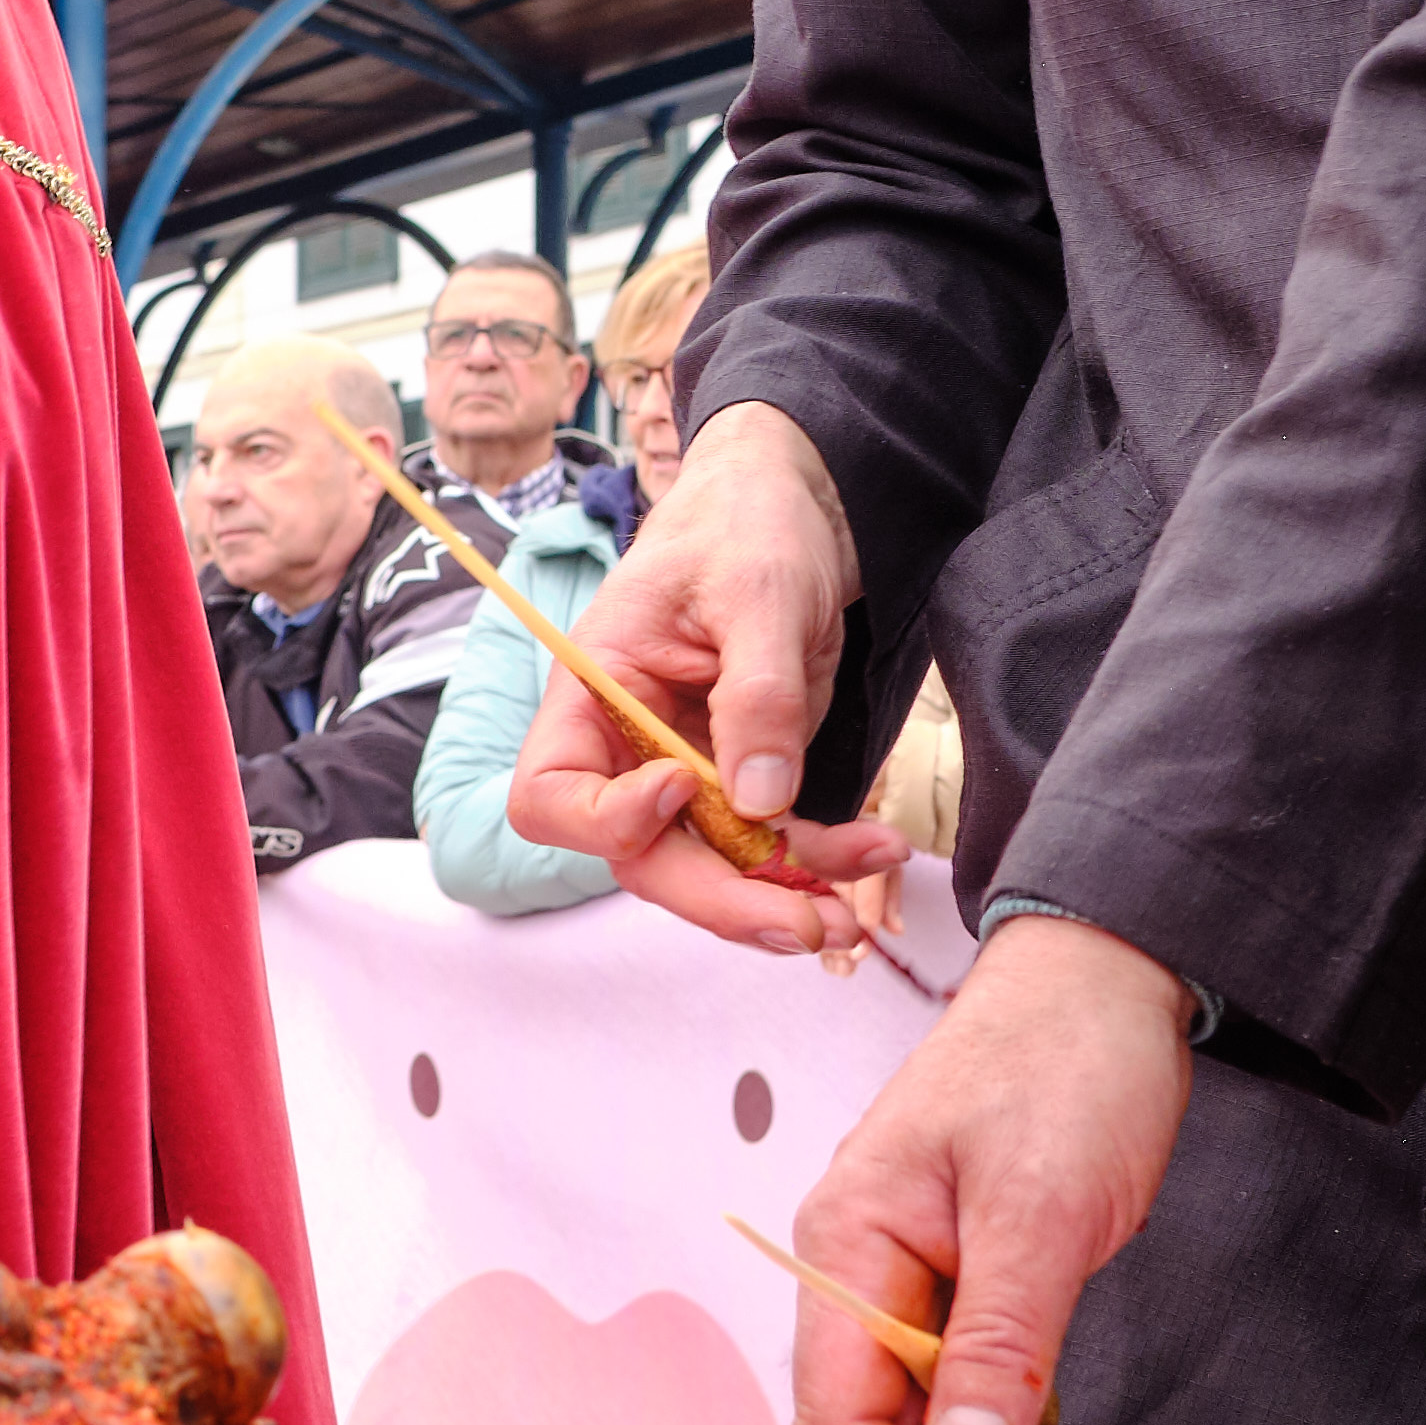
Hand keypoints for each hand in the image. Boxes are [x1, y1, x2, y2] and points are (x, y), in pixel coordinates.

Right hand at [508, 401, 906, 954]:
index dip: (608, 818)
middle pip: (641, 854)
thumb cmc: (750, 522)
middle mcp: (628, 743)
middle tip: (802, 924)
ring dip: (777, 900)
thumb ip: (757, 695)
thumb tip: (759, 801)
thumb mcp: (759, 592)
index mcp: (594, 691)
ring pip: (710, 866)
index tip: (681, 789)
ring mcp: (689, 765)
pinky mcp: (749, 773)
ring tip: (848, 919)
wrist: (802, 500)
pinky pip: (769, 843)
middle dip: (719, 898)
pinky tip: (872, 852)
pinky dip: (818, 860)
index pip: (553, 794)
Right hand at [790, 913, 1183, 1424]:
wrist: (1109, 983)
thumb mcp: (1043, 1211)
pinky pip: (974, 1389)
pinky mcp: (970, 1285)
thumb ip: (1000, 1344)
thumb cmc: (1063, 1068)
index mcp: (847, 1244)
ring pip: (932, 1420)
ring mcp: (914, 1280)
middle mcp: (861, 1272)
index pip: (839, 1409)